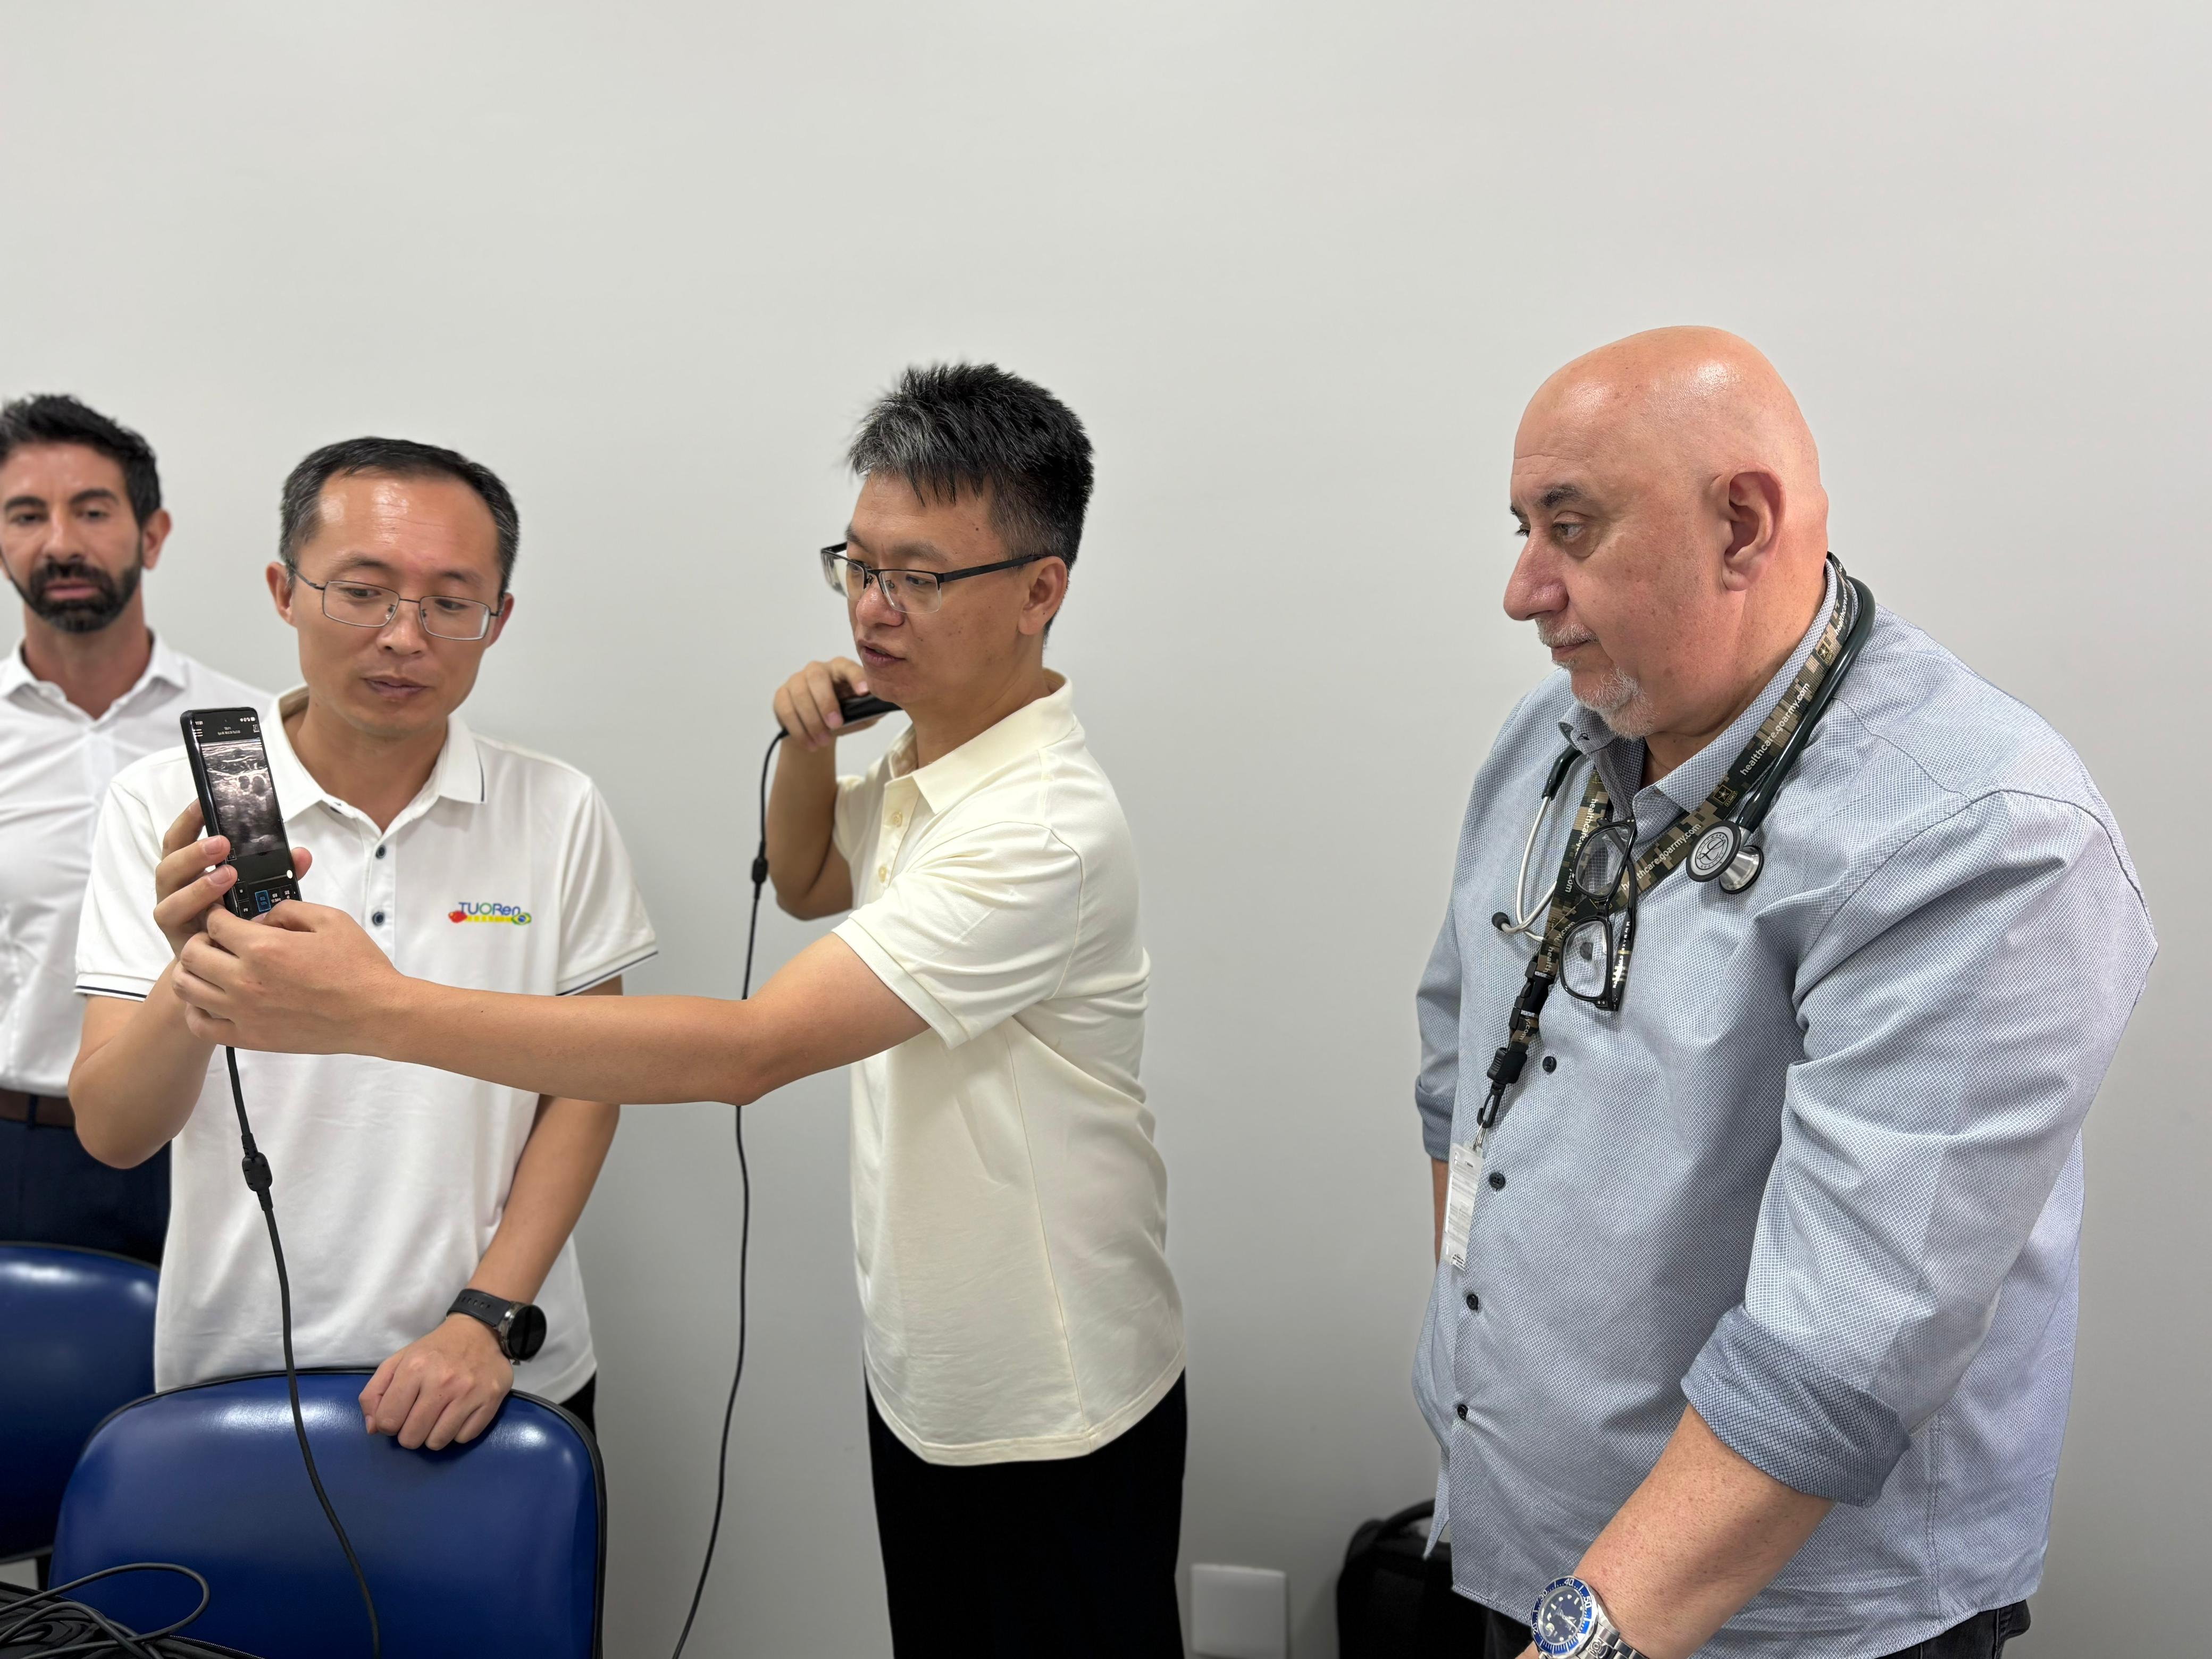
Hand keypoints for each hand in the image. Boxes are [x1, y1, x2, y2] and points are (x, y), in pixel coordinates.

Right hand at [152, 801, 312, 957]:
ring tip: (228, 875)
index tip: (203, 801)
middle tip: (223, 843)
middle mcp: (175, 891)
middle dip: (194, 853)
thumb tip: (301, 854)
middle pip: (168, 866)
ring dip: (198, 885)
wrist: (224, 965)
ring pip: (169, 899)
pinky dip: (197, 915)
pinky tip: (220, 914)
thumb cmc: (241, 919)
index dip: (188, 820)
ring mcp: (174, 917)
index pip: (180, 840)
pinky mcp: (179, 941)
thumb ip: (277, 871)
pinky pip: (179, 927)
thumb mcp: (259, 889)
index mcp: (189, 872)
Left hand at [173, 901, 402, 1054]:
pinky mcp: (250, 1037)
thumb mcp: (330, 920)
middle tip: (217, 940)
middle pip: (191, 954)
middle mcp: (245, 981)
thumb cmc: (358, 967)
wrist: (375, 1014)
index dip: (218, 914)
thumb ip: (288, 911)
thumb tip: (260, 918)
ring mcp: (244, 1013)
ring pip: (187, 988)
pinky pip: (201, 1025)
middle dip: (200, 939)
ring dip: (192, 971)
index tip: (226, 915)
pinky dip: (197, 1010)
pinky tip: (212, 1000)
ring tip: (211, 967)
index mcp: (264, 948)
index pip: (215, 923)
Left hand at [360, 1314, 513, 1449]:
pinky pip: (463, 1438)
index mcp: (415, 1368)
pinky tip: (458, 1414)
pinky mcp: (490, 1402)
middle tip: (418, 1417)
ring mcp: (469, 1393)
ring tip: (438, 1417)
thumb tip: (373, 1429)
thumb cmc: (434, 1350)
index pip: (388, 1421)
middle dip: (410, 1433)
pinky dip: (457, 1432)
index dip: (388, 1424)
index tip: (398, 1414)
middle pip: (411, 1438)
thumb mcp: (397, 1362)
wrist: (480, 1331)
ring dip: (433, 1435)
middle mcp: (442, 1381)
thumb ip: (375, 1393)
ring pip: (437, 1442)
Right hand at [771, 656, 882, 750]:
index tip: (864, 691)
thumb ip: (872, 709)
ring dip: (812, 721)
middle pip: (818, 678)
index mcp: (840, 669)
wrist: (819, 729)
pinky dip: (798, 729)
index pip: (847, 667)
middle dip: (826, 702)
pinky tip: (809, 743)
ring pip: (800, 695)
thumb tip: (885, 707)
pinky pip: (786, 709)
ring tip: (823, 742)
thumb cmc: (845, 716)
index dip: (856, 677)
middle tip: (836, 725)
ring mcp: (796, 680)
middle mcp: (817, 669)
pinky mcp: (782, 695)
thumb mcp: (862, 714)